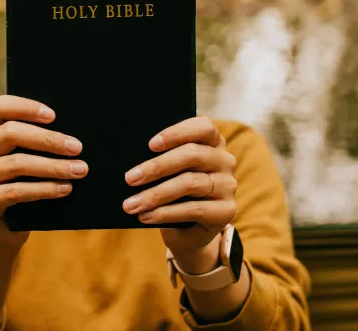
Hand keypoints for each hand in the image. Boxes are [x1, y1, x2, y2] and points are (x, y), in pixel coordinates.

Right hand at [0, 95, 87, 250]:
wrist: (5, 227)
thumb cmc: (23, 184)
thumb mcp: (26, 158)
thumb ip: (36, 144)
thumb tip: (71, 137)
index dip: (24, 107)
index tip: (53, 115)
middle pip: (10, 133)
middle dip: (48, 139)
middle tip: (77, 147)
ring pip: (17, 163)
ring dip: (53, 166)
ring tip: (79, 170)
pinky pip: (16, 191)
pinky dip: (45, 189)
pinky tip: (65, 188)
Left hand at [122, 117, 236, 273]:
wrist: (190, 230)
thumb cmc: (173, 192)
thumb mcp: (168, 173)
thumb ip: (160, 159)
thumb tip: (132, 160)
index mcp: (212, 142)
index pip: (203, 127)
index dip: (177, 133)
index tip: (150, 145)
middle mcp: (224, 160)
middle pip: (192, 155)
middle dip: (157, 166)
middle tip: (129, 178)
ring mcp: (228, 185)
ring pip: (190, 183)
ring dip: (155, 194)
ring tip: (131, 204)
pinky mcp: (227, 211)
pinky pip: (194, 209)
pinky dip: (165, 213)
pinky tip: (146, 216)